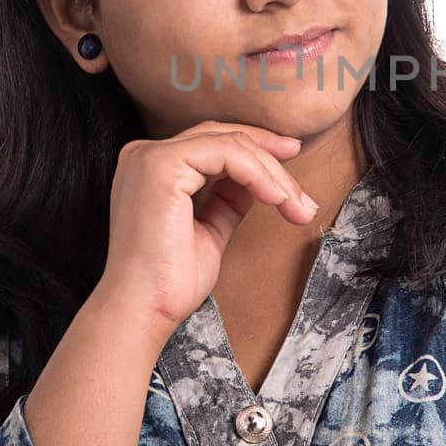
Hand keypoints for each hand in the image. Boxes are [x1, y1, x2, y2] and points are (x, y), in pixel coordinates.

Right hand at [97, 120, 317, 331]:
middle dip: (270, 156)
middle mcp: (145, 154)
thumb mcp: (209, 230)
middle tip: (302, 189)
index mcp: (151, 167)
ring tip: (295, 206)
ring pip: (230, 144)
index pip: (212, 142)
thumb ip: (228, 199)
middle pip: (223, 137)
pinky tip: (276, 199)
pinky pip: (226, 154)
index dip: (256, 149)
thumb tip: (259, 181)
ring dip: (272, 174)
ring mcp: (151, 156)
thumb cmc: (170, 281)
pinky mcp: (161, 165)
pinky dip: (258, 174)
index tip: (291, 164)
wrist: (143, 309)